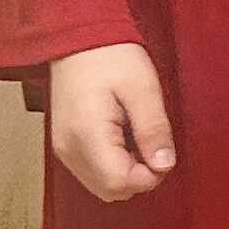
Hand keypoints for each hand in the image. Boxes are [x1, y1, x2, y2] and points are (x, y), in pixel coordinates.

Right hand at [48, 43, 175, 201]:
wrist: (77, 38)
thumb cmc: (110, 56)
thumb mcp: (143, 88)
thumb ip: (153, 129)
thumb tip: (164, 165)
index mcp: (87, 135)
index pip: (119, 183)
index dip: (149, 176)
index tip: (162, 152)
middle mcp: (69, 149)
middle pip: (110, 190)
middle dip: (139, 176)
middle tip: (152, 143)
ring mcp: (64, 148)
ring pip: (101, 185)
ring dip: (127, 171)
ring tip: (136, 135)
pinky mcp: (65, 144)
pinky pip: (92, 171)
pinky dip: (113, 164)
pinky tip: (123, 137)